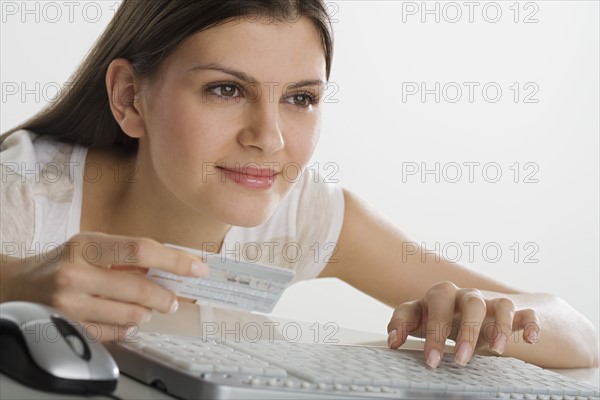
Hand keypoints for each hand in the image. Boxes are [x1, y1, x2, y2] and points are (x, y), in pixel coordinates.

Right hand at [6, 232, 207, 340]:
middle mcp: (75, 274)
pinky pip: (115, 332)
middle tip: (172, 299)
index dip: (175, 261)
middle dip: (164, 296)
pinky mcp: (68, 328)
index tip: (198, 268)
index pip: (141, 250)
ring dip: (146, 312)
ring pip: (130, 315)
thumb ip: (127, 255)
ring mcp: (68, 304)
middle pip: (139, 288)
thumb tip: (172, 267)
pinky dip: (128, 326)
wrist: (17, 285)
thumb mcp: (91, 246)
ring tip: (144, 307)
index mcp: (86, 246)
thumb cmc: (64, 262)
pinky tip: (124, 318)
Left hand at [386, 281, 539, 367]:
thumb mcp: (415, 317)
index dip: (433, 333)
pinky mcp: (511, 313)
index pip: (435, 307)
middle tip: (461, 360)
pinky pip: (526, 313)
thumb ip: (400, 324)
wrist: (460, 308)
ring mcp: (490, 303)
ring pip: (501, 305)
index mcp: (440, 295)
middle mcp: (466, 296)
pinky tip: (530, 339)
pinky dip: (530, 324)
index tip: (432, 361)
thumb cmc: (435, 315)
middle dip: (467, 331)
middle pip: (470, 303)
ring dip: (501, 326)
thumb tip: (392, 340)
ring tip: (497, 350)